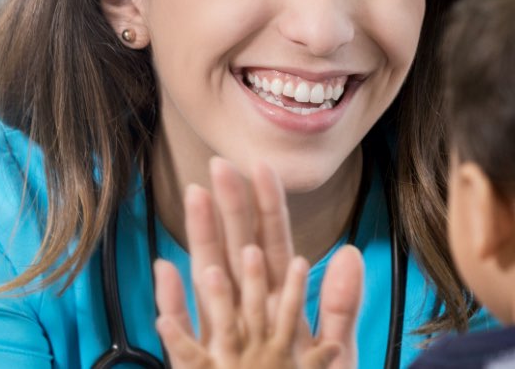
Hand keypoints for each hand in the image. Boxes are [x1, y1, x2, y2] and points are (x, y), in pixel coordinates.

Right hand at [152, 158, 362, 368]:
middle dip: (227, 207)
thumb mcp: (334, 354)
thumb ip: (339, 306)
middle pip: (234, 250)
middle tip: (217, 166)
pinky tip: (166, 273)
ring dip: (202, 241)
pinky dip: (174, 305)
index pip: (271, 245)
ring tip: (196, 204)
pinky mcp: (202, 362)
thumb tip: (348, 254)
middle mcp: (246, 312)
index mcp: (278, 304)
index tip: (260, 167)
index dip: (267, 207)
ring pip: (208, 280)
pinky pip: (185, 333)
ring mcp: (222, 337)